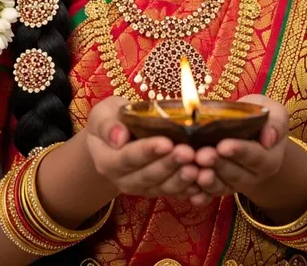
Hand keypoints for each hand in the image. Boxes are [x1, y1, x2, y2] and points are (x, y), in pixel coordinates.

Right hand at [85, 96, 202, 199]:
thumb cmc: (112, 120)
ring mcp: (142, 188)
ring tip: (197, 167)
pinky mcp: (159, 190)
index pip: (127, 158)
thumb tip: (119, 137)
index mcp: (107, 161)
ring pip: (163, 187)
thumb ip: (107, 124)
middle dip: (169, 164)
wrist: (117, 138)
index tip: (166, 142)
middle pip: (148, 175)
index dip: (147, 151)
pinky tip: (203, 179)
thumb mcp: (103, 114)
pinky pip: (175, 193)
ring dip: (181, 178)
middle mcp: (124, 180)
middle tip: (188, 152)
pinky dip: (190, 188)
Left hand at [190, 94, 289, 206]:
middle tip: (201, 155)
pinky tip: (190, 193)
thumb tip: (269, 138)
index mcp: (269, 158)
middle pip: (235, 173)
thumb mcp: (274, 113)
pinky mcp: (221, 188)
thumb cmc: (261, 118)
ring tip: (193, 171)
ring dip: (207, 181)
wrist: (253, 135)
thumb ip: (276, 123)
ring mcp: (236, 184)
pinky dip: (200, 196)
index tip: (222, 146)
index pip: (255, 156)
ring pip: (222, 186)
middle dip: (217, 165)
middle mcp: (254, 176)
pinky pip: (210, 196)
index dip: (239, 151)